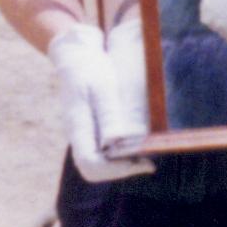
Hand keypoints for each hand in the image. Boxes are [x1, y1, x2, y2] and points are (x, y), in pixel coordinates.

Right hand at [50, 23, 152, 183]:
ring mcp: (82, 134)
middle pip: (93, 170)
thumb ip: (108, 114)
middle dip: (121, 171)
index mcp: (77, 126)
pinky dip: (119, 154)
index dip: (117, 171)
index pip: (90, 165)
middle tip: (149, 161)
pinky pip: (102, 152)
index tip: (144, 162)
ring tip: (147, 153)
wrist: (76, 55)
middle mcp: (77, 136)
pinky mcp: (90, 130)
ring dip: (121, 164)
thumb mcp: (102, 86)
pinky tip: (138, 144)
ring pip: (97, 164)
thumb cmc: (91, 67)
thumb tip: (115, 144)